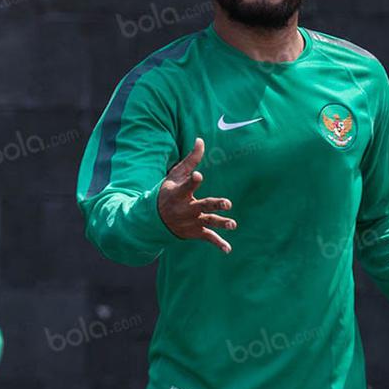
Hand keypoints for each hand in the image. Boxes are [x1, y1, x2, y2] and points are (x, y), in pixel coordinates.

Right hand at [158, 138, 235, 253]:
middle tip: (227, 203)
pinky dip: (218, 244)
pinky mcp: (195, 232)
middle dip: (214, 205)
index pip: (187, 186)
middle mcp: (185, 209)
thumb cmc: (168, 192)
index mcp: (179, 193)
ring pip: (208, 223)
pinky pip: (208, 238)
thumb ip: (191, 159)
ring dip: (221, 223)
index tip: (198, 176)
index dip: (192, 181)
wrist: (155, 219)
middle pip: (202, 206)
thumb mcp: (175, 175)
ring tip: (233, 224)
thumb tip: (201, 140)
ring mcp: (191, 221)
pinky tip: (228, 249)